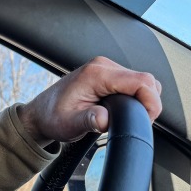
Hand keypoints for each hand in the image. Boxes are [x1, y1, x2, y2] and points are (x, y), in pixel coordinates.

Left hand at [18, 56, 161, 144]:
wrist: (40, 114)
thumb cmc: (51, 117)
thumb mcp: (69, 124)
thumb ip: (89, 120)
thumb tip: (105, 119)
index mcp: (96, 74)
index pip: (141, 81)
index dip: (151, 102)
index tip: (147, 119)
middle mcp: (102, 66)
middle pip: (145, 80)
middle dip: (148, 103)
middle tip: (137, 122)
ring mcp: (105, 69)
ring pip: (141, 81)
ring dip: (142, 100)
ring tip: (129, 117)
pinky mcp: (106, 75)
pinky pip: (132, 83)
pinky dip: (135, 97)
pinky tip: (123, 110)